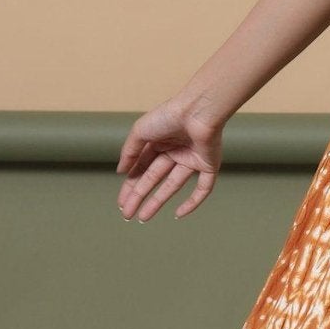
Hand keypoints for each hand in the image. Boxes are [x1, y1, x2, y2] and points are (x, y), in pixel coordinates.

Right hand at [116, 99, 224, 220]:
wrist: (197, 111)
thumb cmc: (168, 116)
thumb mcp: (140, 132)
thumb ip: (129, 152)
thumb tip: (120, 171)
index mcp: (159, 142)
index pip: (142, 168)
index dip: (131, 185)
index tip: (121, 202)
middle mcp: (175, 151)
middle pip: (154, 179)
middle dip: (139, 196)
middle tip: (127, 214)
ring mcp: (192, 159)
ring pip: (173, 186)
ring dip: (157, 201)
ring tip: (143, 217)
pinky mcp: (209, 165)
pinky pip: (203, 188)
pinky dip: (193, 202)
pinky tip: (178, 214)